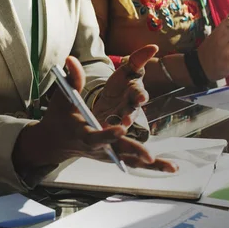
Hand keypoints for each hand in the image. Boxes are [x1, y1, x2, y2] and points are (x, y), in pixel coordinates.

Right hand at [13, 56, 177, 172]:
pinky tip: (172, 168)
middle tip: (149, 156)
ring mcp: (108, 154)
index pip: (96, 136)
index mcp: (83, 133)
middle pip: (118, 150)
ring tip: (172, 167)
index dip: (107, 134)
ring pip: (131, 160)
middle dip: (134, 151)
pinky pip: (135, 162)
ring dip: (151, 165)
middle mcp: (97, 147)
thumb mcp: (62, 98)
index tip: (121, 128)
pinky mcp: (115, 157)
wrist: (56, 142)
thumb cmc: (60, 118)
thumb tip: (72, 59)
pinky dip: (153, 166)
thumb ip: (71, 80)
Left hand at [92, 45, 154, 127]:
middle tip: (127, 120)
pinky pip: (110, 128)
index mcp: (134, 90)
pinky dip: (108, 130)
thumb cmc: (120, 84)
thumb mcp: (126, 70)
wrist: (109, 102)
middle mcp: (131, 105)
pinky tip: (103, 130)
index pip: (139, 92)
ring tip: (118, 127)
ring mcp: (122, 117)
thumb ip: (138, 60)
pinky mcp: (111, 125)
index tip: (141, 99)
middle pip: (132, 111)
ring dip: (121, 124)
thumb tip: (154, 46)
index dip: (140, 96)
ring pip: (123, 121)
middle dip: (130, 115)